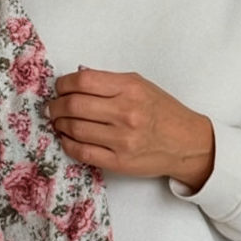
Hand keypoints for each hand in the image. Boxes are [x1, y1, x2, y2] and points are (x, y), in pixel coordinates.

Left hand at [48, 68, 214, 190]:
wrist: (187, 142)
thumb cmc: (163, 111)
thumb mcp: (141, 85)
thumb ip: (109, 82)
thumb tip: (77, 78)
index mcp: (130, 88)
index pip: (83, 82)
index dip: (64, 84)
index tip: (60, 88)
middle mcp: (126, 113)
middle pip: (74, 105)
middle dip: (56, 105)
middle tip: (53, 107)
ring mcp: (122, 139)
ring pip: (74, 129)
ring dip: (60, 124)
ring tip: (60, 121)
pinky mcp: (119, 162)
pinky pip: (82, 152)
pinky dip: (68, 143)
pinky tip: (67, 138)